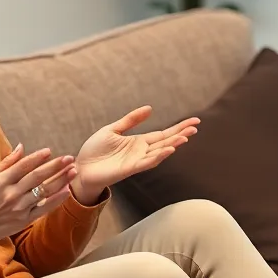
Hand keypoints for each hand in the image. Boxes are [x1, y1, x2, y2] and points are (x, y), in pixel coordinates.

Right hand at [0, 145, 76, 241]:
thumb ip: (7, 162)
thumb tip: (22, 146)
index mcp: (1, 181)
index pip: (23, 166)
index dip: (37, 158)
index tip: (49, 151)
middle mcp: (11, 194)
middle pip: (37, 177)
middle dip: (55, 166)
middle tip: (69, 158)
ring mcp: (19, 207)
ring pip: (44, 191)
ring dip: (60, 180)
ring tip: (73, 171)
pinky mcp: (25, 219)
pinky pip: (44, 208)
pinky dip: (56, 199)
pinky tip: (67, 190)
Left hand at [72, 106, 197, 203]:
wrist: (81, 168)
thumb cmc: (95, 150)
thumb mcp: (113, 129)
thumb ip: (131, 120)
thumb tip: (150, 108)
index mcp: (139, 142)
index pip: (163, 133)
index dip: (179, 127)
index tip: (194, 121)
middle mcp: (141, 151)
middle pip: (166, 141)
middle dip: (181, 134)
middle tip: (196, 127)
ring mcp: (137, 161)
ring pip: (159, 152)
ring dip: (172, 144)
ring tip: (185, 137)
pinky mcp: (129, 169)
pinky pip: (147, 162)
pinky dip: (158, 156)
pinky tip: (168, 149)